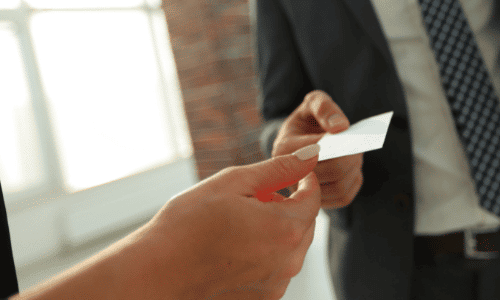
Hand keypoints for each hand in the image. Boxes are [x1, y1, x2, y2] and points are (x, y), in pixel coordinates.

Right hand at [124, 145, 320, 299]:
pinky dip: (267, 251)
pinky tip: (237, 244)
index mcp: (283, 229)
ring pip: (292, 246)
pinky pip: (278, 267)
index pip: (313, 199)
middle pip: (304, 224)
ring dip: (278, 228)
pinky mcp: (263, 297)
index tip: (296, 174)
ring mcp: (275, 284)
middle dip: (289, 205)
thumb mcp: (233, 183)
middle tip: (258, 195)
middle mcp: (287, 261)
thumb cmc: (187, 224)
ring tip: (242, 220)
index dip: (307, 182)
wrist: (157, 271)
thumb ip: (278, 170)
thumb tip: (310, 155)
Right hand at [272, 90, 362, 207]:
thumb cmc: (308, 119)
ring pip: (339, 188)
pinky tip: (351, 168)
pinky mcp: (317, 201)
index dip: (341, 142)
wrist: (301, 139)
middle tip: (359, 144)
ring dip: (354, 169)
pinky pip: (342, 197)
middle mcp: (290, 175)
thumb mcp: (312, 103)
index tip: (348, 133)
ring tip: (355, 154)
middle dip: (352, 156)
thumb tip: (341, 127)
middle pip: (333, 170)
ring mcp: (302, 191)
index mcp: (285, 148)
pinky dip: (353, 181)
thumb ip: (324, 107)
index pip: (319, 150)